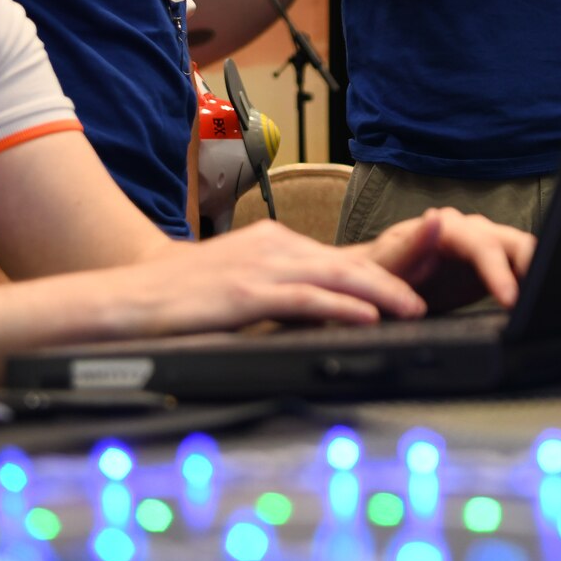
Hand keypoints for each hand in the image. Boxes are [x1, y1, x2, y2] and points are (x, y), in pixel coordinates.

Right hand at [120, 219, 429, 331]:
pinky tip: (366, 316)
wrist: (127, 298)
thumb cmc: (180, 299)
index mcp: (273, 244)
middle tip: (433, 285)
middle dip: (398, 272)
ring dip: (382, 293)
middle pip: (348, 260)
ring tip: (415, 308)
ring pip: (336, 276)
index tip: (419, 275)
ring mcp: (261, 268)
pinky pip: (305, 298)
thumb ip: (278, 291)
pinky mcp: (247, 294)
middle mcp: (273, 248)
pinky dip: (341, 306)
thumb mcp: (238, 285)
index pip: (340, 256)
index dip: (384, 268)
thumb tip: (317, 310)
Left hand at [366, 207, 536, 312]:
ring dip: (537, 274)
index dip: (499, 271)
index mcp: (448, 227)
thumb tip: (436, 217)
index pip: (482, 245)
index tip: (510, 299)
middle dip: (533, 267)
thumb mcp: (387, 262)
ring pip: (524, 253)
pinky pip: (520, 270)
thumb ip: (411, 243)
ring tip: (543, 304)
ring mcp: (485, 247)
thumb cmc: (380, 271)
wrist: (380, 282)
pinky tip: (536, 303)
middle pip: (514, 243)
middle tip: (541, 300)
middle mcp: (471, 231)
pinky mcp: (492, 267)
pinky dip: (531, 283)